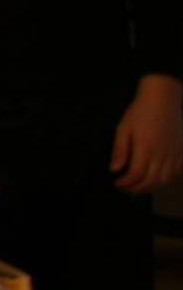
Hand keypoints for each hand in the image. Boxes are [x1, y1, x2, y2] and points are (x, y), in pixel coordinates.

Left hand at [111, 75, 182, 193]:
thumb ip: (120, 150)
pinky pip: (177, 173)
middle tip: (126, 189)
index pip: (136, 175)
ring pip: (166, 180)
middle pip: (152, 181)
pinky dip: (167, 180)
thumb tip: (114, 170)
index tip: (116, 183)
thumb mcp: (123, 128)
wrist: (163, 99)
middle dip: (137, 189)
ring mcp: (175, 154)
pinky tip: (157, 179)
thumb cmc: (140, 112)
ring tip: (139, 187)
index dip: (126, 183)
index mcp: (146, 148)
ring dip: (152, 188)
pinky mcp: (182, 152)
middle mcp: (163, 154)